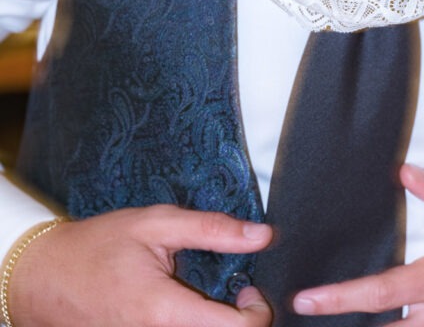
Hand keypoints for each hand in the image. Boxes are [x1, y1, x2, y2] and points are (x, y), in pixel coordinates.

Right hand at [7, 205, 273, 326]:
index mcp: (163, 312)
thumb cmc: (99, 246)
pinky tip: (185, 310)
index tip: (249, 290)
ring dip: (213, 324)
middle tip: (236, 293)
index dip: (257, 313)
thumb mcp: (156, 224)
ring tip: (209, 300)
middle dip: (238, 322)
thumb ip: (212, 230)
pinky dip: (192, 325)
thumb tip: (263, 235)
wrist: (43, 277)